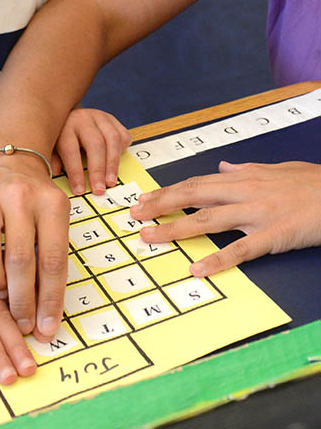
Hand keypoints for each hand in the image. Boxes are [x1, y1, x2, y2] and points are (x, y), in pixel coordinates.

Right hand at [0, 152, 69, 342]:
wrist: (6, 161)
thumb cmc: (33, 204)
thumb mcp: (52, 221)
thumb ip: (50, 261)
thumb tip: (47, 316)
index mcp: (51, 204)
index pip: (54, 260)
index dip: (49, 299)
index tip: (45, 329)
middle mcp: (20, 197)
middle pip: (21, 258)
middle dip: (22, 300)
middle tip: (21, 326)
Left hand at [52, 108, 131, 195]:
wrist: (70, 114)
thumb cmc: (60, 134)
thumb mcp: (52, 145)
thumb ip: (54, 158)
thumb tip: (55, 173)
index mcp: (65, 126)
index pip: (70, 150)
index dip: (75, 172)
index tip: (79, 190)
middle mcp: (84, 119)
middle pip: (95, 145)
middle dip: (98, 170)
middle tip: (99, 189)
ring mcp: (100, 118)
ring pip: (113, 140)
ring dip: (113, 164)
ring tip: (110, 182)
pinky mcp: (113, 120)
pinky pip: (122, 136)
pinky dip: (121, 152)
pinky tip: (116, 165)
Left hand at [130, 161, 320, 276]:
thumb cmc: (314, 185)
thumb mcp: (278, 170)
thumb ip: (248, 170)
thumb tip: (224, 168)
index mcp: (244, 178)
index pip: (196, 183)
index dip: (167, 191)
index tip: (143, 198)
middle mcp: (245, 192)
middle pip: (193, 196)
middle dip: (160, 205)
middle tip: (134, 215)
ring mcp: (258, 213)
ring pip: (208, 220)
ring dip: (175, 229)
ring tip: (149, 237)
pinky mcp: (275, 234)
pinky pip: (241, 249)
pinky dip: (217, 259)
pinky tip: (197, 268)